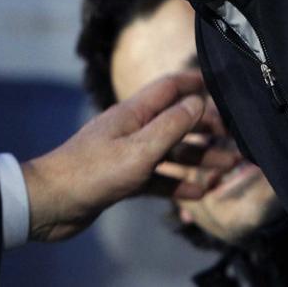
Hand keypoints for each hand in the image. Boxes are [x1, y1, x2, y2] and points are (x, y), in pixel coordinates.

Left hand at [19, 70, 236, 241]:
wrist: (50, 203)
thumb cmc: (92, 172)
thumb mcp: (139, 150)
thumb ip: (171, 126)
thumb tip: (198, 101)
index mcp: (134, 113)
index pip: (170, 88)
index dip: (196, 83)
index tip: (224, 84)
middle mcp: (132, 129)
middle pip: (175, 121)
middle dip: (206, 128)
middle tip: (236, 140)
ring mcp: (126, 154)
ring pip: (170, 152)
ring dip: (198, 158)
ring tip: (226, 169)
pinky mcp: (122, 179)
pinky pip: (157, 178)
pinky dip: (177, 183)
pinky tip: (198, 194)